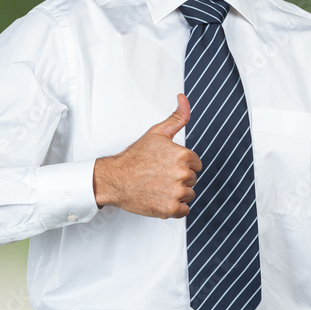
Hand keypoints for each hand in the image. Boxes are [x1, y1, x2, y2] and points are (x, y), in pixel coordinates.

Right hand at [93, 94, 201, 217]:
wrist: (114, 179)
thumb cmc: (135, 156)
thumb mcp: (157, 132)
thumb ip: (177, 117)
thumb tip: (183, 98)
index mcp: (183, 155)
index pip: (195, 164)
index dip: (181, 165)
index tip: (166, 165)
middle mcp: (182, 174)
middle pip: (192, 179)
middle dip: (179, 179)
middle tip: (159, 176)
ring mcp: (176, 192)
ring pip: (188, 195)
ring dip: (176, 194)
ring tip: (158, 186)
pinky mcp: (170, 209)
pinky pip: (184, 211)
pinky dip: (174, 208)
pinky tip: (160, 198)